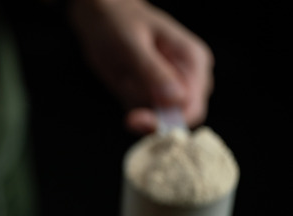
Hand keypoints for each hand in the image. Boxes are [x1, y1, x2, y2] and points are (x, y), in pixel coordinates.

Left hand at [68, 0, 213, 132]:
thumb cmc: (118, 22)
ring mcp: (168, 88)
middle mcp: (186, 77)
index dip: (170, 121)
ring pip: (159, 119)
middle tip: (130, 117)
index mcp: (193, 61)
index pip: (193, 106)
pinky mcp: (149, 94)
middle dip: (153, 121)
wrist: (100, 16)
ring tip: (125, 82)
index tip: (140, 120)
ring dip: (139, 112)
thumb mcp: (132, 44)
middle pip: (180, 118)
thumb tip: (176, 100)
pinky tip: (123, 85)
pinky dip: (130, 109)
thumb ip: (152, 71)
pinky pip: (144, 115)